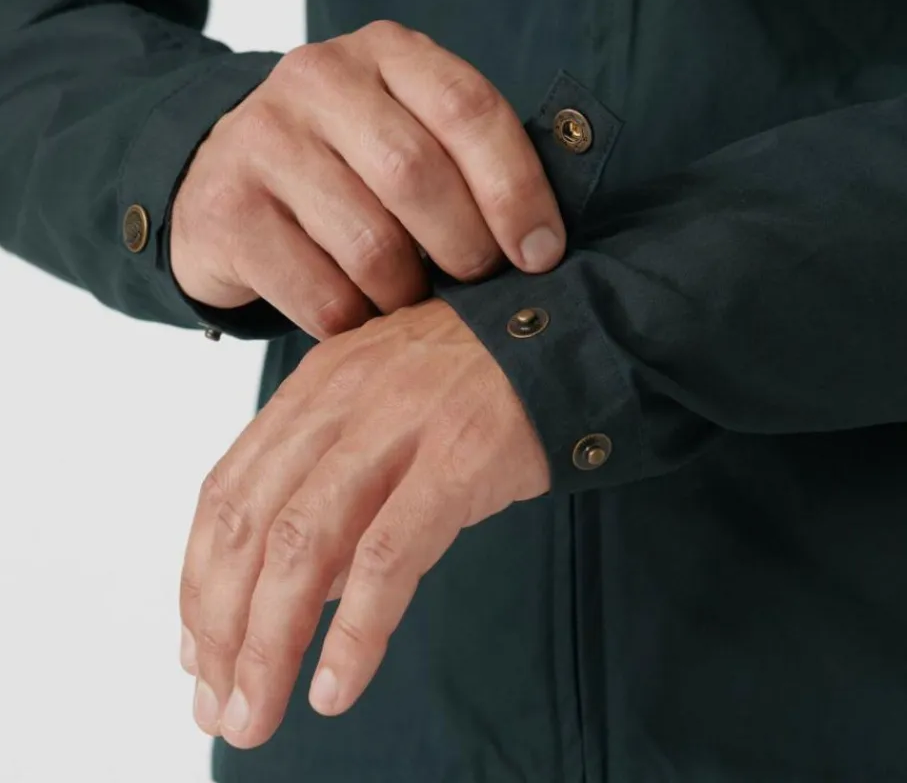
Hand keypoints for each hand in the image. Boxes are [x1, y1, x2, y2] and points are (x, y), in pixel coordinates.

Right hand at [171, 21, 564, 339]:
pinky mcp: (227, 211)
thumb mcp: (407, 127)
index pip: (468, 109)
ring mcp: (262, 139)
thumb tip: (542, 241)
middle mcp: (318, 79)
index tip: (542, 251)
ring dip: (407, 294)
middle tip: (476, 280)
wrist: (219, 173)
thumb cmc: (346, 162)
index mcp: (386, 52)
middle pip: (416, 175)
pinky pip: (321, 295)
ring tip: (411, 298)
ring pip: (370, 245)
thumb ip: (466, 157)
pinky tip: (360, 313)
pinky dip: (356, 322)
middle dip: (465, 247)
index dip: (517, 188)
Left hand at [178, 298, 550, 746]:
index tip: (198, 650)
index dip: (199, 580)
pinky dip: (356, 632)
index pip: (227, 492)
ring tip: (255, 714)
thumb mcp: (382, 405)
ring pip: (304, 547)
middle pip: (250, 527)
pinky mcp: (457, 460)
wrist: (564, 336)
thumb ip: (333, 481)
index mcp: (315, 388)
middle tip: (215, 704)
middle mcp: (341, 401)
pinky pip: (389, 558)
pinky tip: (336, 686)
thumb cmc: (473, 382)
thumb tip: (303, 589)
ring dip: (268, 644)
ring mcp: (398, 427)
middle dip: (220, 628)